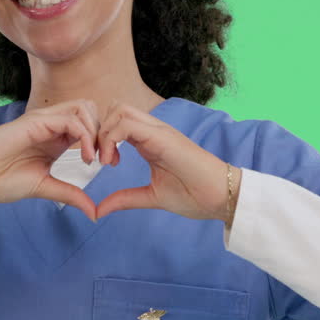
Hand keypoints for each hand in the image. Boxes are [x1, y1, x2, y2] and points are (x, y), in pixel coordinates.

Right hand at [0, 99, 105, 222]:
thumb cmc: (2, 180)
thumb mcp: (45, 187)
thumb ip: (70, 194)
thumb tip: (94, 212)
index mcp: (55, 137)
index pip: (90, 123)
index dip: (105, 140)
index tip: (110, 164)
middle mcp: (51, 124)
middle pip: (91, 109)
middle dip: (104, 132)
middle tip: (106, 159)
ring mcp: (42, 120)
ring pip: (84, 107)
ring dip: (95, 131)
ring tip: (93, 158)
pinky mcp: (34, 121)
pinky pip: (69, 118)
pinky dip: (83, 135)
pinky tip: (83, 157)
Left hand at [94, 99, 232, 223]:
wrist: (222, 197)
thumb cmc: (194, 195)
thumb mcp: (151, 196)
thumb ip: (125, 199)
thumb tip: (98, 210)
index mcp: (149, 141)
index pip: (117, 122)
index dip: (101, 138)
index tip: (101, 164)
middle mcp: (153, 130)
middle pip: (115, 109)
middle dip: (98, 131)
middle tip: (97, 159)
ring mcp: (158, 131)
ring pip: (119, 110)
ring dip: (104, 133)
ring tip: (105, 161)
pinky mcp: (161, 137)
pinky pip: (127, 124)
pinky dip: (110, 139)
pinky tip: (112, 162)